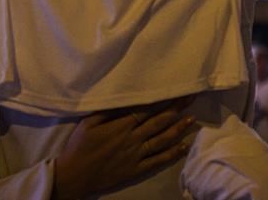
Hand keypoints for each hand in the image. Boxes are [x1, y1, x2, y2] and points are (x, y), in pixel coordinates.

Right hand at [52, 96, 195, 199]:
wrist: (75, 176)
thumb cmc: (79, 147)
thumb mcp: (88, 123)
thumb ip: (107, 110)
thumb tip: (123, 98)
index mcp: (121, 125)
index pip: (147, 109)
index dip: (162, 99)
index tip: (175, 91)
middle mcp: (133, 139)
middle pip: (159, 121)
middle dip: (177, 109)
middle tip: (191, 99)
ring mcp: (137, 155)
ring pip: (162, 140)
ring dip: (178, 129)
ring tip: (191, 120)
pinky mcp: (137, 169)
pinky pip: (158, 161)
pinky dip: (172, 154)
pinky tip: (183, 147)